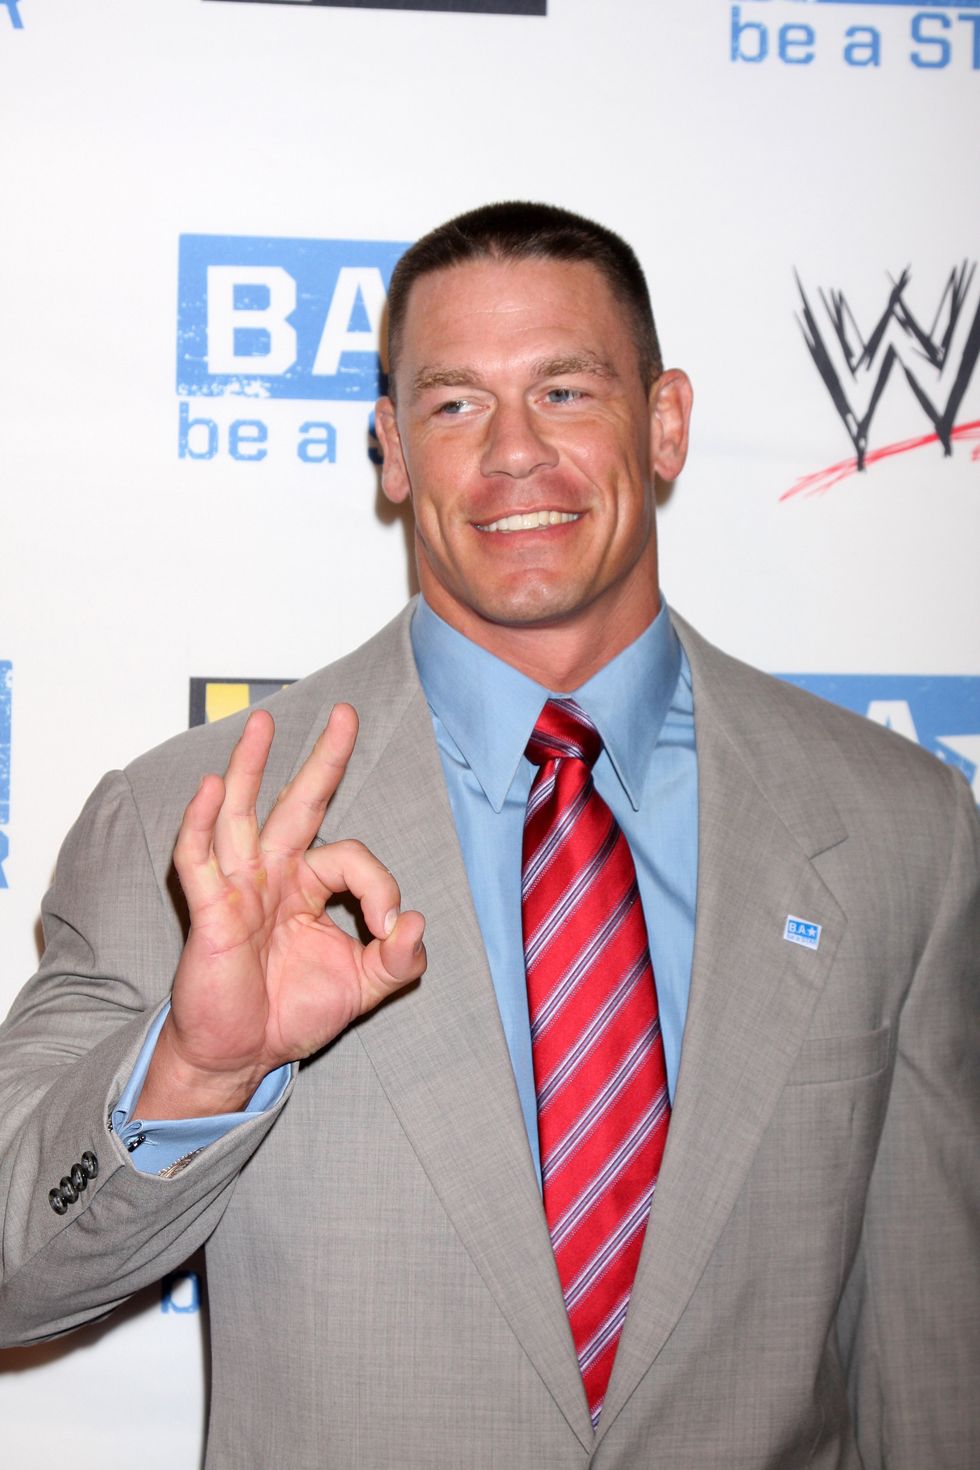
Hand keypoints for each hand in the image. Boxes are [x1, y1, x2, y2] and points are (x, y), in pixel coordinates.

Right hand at [137, 704, 425, 1118]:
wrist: (243, 1056)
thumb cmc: (292, 1014)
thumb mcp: (363, 987)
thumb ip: (399, 959)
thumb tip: (415, 921)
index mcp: (311, 886)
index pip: (352, 856)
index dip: (380, 887)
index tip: (387, 931)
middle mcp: (275, 875)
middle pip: (300, 803)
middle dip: (323, 758)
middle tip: (346, 713)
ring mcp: (239, 887)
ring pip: (243, 814)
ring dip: (250, 767)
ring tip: (261, 722)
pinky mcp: (210, 910)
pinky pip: (199, 859)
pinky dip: (200, 822)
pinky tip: (209, 787)